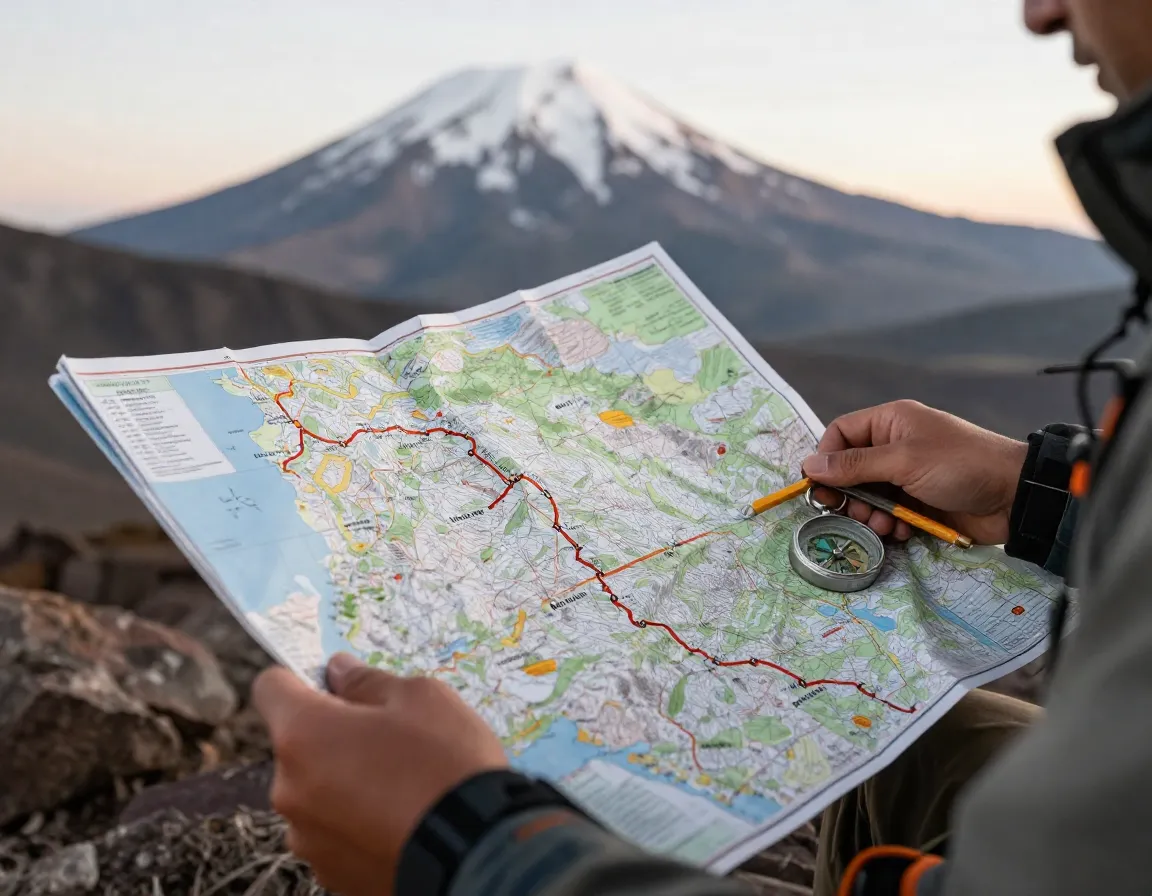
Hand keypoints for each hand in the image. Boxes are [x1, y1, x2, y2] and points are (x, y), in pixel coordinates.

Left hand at [253, 654, 507, 895]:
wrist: (479, 854)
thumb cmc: (447, 764)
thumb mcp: (421, 698)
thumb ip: (368, 682)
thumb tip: (340, 672)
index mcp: (303, 734)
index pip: (270, 687)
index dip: (301, 678)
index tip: (336, 686)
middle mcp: (290, 789)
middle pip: (297, 746)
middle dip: (332, 736)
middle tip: (388, 740)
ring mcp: (308, 839)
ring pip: (316, 792)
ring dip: (344, 783)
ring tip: (402, 788)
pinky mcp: (330, 875)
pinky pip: (336, 834)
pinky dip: (359, 823)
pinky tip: (402, 821)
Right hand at [801, 400, 1027, 545]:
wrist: (1013, 496)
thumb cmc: (959, 466)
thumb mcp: (903, 461)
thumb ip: (854, 466)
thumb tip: (809, 465)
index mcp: (890, 423)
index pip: (841, 434)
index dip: (826, 458)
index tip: (820, 486)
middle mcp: (894, 446)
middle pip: (850, 469)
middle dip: (848, 494)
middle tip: (847, 513)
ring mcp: (906, 476)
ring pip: (867, 496)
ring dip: (868, 514)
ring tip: (882, 526)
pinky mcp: (918, 503)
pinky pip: (889, 514)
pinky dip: (889, 526)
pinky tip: (901, 532)